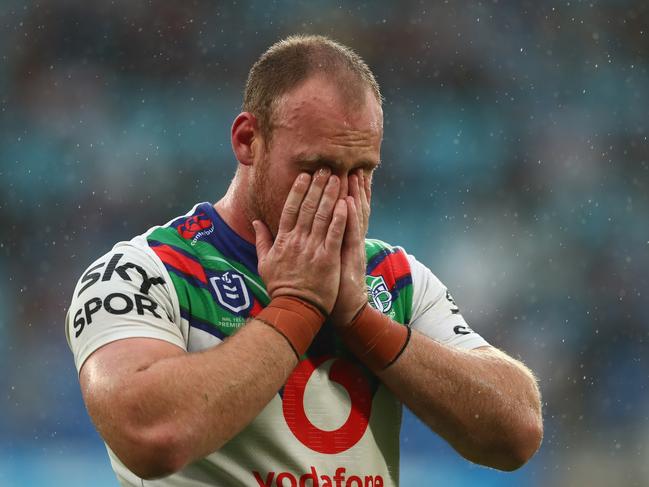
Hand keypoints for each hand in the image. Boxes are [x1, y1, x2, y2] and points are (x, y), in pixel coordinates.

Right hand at [253, 168, 347, 313]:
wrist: (295, 308)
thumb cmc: (281, 286)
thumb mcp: (264, 263)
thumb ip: (262, 240)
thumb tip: (256, 222)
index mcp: (283, 240)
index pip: (290, 209)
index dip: (298, 190)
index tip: (305, 176)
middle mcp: (297, 240)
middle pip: (308, 207)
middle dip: (317, 186)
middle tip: (325, 169)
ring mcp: (313, 248)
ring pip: (322, 215)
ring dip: (330, 195)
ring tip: (337, 178)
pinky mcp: (328, 258)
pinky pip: (335, 233)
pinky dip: (340, 217)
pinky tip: (346, 202)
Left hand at [330, 170, 370, 325]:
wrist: (344, 309)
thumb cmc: (329, 288)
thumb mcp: (322, 262)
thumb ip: (315, 244)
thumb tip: (300, 231)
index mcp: (336, 239)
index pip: (338, 211)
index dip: (337, 192)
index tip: (334, 173)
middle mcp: (346, 239)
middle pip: (348, 208)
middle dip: (347, 187)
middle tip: (348, 165)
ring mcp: (350, 247)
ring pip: (352, 216)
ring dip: (352, 195)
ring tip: (352, 174)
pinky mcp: (351, 257)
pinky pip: (351, 234)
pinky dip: (350, 218)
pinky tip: (350, 202)